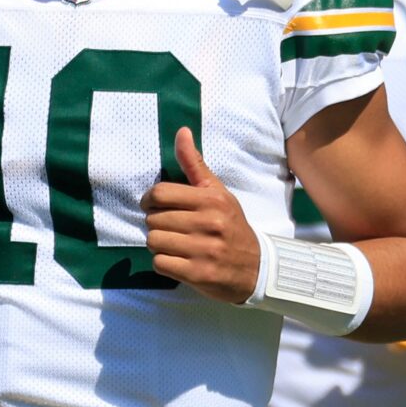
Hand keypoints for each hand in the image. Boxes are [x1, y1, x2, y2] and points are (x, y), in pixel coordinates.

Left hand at [144, 127, 258, 303]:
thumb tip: (181, 132)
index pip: (160, 194)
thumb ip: (195, 165)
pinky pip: (160, 263)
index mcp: (211, 200)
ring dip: (159, 244)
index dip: (149, 200)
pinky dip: (164, 262)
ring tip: (176, 244)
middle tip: (172, 228)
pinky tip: (179, 260)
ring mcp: (203, 250)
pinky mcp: (198, 274)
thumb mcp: (217, 193)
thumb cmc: (230, 225)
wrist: (255, 267)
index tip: (154, 206)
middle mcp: (209, 223)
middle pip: (153, 219)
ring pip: (154, 241)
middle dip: (157, 224)